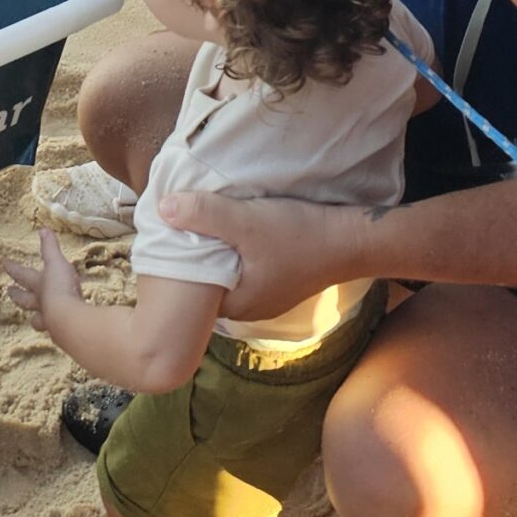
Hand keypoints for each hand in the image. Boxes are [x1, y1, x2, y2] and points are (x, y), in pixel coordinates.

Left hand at [2, 228, 87, 332]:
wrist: (69, 320)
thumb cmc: (61, 288)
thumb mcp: (56, 263)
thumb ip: (50, 248)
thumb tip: (43, 229)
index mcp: (38, 285)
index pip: (22, 274)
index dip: (14, 268)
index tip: (5, 263)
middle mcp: (41, 303)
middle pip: (24, 300)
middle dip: (17, 296)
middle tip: (9, 292)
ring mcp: (50, 320)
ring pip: (38, 320)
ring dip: (36, 318)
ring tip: (35, 320)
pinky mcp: (62, 333)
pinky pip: (57, 332)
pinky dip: (58, 331)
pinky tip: (61, 332)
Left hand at [154, 190, 374, 320]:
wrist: (354, 239)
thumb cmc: (299, 235)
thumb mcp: (246, 220)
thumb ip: (205, 214)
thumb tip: (162, 208)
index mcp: (237, 305)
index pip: (191, 292)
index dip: (175, 267)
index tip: (162, 241)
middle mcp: (250, 309)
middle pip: (209, 283)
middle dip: (194, 258)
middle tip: (176, 228)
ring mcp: (268, 296)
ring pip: (228, 275)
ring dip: (216, 253)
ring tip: (199, 224)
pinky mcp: (281, 281)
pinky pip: (246, 270)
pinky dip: (236, 254)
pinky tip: (232, 232)